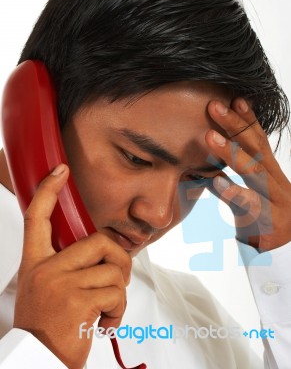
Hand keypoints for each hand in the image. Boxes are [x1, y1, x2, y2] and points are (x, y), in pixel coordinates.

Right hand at [13, 164, 131, 368]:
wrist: (37, 362)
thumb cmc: (46, 327)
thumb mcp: (46, 289)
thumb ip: (68, 267)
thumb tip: (103, 256)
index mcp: (35, 263)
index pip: (37, 218)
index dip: (48, 191)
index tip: (59, 171)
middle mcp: (46, 269)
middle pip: (99, 241)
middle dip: (120, 258)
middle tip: (120, 276)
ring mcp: (62, 284)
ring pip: (114, 272)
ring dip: (117, 296)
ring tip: (103, 311)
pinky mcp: (78, 301)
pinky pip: (116, 294)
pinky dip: (117, 313)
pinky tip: (101, 325)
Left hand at [205, 98, 290, 250]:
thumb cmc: (268, 224)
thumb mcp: (255, 198)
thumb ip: (236, 183)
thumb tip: (207, 171)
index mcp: (272, 175)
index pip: (260, 142)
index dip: (249, 120)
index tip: (235, 99)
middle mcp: (277, 183)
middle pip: (256, 149)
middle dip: (235, 125)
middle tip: (214, 106)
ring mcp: (275, 201)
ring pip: (254, 173)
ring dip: (231, 153)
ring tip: (210, 137)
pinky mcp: (269, 223)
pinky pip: (250, 206)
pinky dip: (233, 192)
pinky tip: (216, 182)